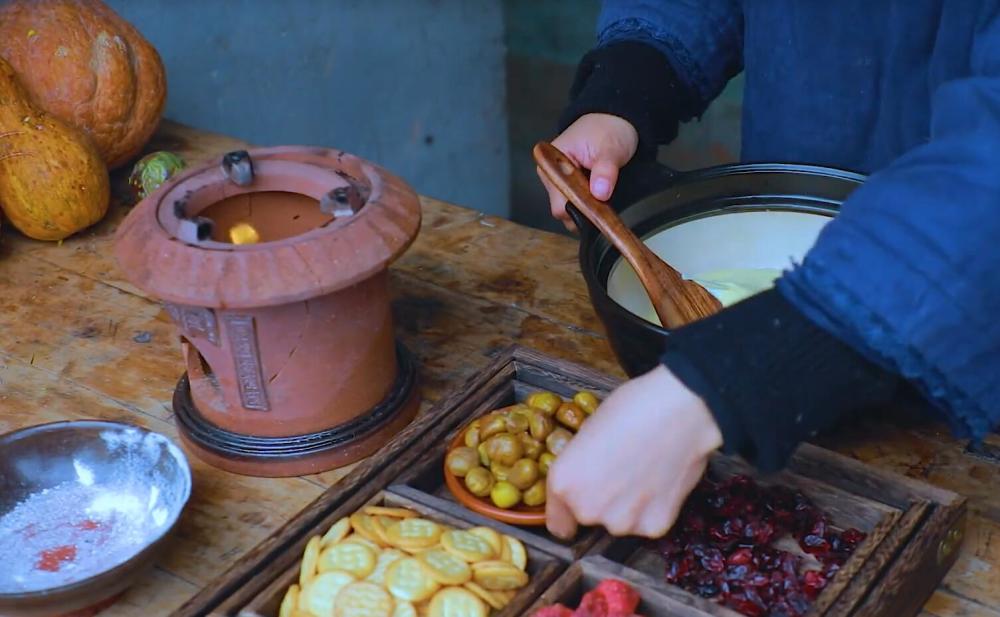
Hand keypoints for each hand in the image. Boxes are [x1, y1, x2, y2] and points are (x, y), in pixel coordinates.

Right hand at [537, 113, 637, 230]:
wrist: (615, 119)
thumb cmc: (608, 128)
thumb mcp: (610, 148)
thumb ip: (605, 171)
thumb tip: (599, 193)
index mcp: (551, 164)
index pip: (559, 203)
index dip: (579, 209)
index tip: (598, 209)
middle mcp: (550, 175)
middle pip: (563, 210)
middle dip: (584, 210)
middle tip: (605, 201)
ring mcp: (559, 182)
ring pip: (570, 209)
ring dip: (588, 207)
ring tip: (603, 194)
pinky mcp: (569, 185)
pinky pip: (576, 203)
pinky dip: (589, 204)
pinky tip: (600, 195)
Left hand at [546, 365, 722, 538]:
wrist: (678, 410)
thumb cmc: (632, 409)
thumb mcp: (587, 433)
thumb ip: (581, 467)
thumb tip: (588, 478)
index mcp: (563, 483)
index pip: (557, 522)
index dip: (568, 513)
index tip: (578, 507)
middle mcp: (587, 509)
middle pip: (591, 518)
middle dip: (603, 502)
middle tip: (622, 472)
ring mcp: (622, 522)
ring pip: (621, 521)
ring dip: (629, 507)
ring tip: (645, 472)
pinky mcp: (654, 526)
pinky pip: (649, 522)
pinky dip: (655, 508)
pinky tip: (661, 480)